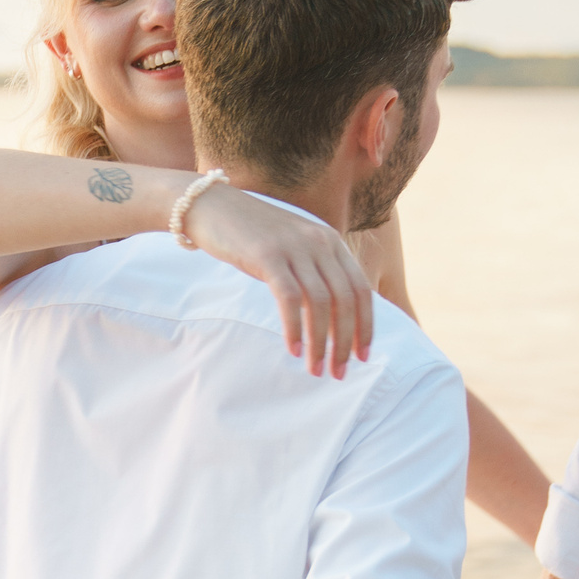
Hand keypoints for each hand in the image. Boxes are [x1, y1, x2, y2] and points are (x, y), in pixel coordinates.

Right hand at [179, 183, 374, 376]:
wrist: (212, 206)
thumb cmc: (252, 235)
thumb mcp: (294, 248)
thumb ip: (316, 271)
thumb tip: (334, 315)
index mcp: (331, 242)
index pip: (361, 290)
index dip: (366, 326)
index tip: (363, 357)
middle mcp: (319, 242)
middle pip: (346, 300)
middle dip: (345, 342)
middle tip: (338, 373)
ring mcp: (294, 247)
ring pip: (320, 303)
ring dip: (321, 343)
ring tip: (315, 370)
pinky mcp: (268, 255)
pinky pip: (290, 298)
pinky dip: (294, 328)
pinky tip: (293, 350)